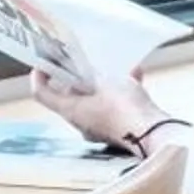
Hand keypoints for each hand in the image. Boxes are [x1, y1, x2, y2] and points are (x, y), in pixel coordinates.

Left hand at [29, 67, 170, 151]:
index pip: (42, 94)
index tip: (42, 62)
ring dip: (100, 83)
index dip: (39, 76)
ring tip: (112, 66)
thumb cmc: (126, 108)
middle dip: (73, 76)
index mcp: (71, 111)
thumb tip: (93, 72)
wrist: (154, 134)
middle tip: (78, 59)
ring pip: (92, 101)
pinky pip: (112, 108)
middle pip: (67, 97)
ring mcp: (98, 129)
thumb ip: (96, 74)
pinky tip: (136, 74)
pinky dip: (120, 92)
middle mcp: (81, 123)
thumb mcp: (109, 82)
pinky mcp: (117, 130)